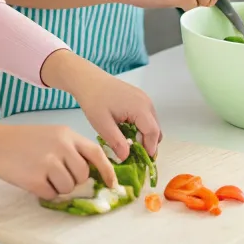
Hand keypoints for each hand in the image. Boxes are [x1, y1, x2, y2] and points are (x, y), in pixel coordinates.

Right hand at [0, 122, 116, 199]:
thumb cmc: (24, 140)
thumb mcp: (52, 135)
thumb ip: (71, 149)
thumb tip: (88, 173)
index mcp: (67, 134)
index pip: (95, 152)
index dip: (106, 170)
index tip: (112, 184)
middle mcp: (61, 147)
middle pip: (82, 174)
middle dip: (74, 179)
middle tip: (57, 174)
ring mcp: (49, 163)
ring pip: (68, 187)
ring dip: (59, 187)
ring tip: (42, 174)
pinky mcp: (36, 179)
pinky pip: (52, 195)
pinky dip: (45, 192)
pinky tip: (33, 179)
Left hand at [41, 51, 161, 160]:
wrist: (88, 80)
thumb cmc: (94, 100)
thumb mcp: (103, 125)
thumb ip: (117, 142)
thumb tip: (127, 157)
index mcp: (140, 108)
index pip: (153, 133)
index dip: (150, 149)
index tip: (143, 163)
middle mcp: (146, 102)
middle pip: (156, 129)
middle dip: (148, 144)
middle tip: (136, 157)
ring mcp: (144, 98)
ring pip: (152, 123)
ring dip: (145, 136)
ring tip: (129, 146)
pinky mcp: (139, 97)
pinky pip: (146, 116)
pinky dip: (141, 127)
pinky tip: (127, 132)